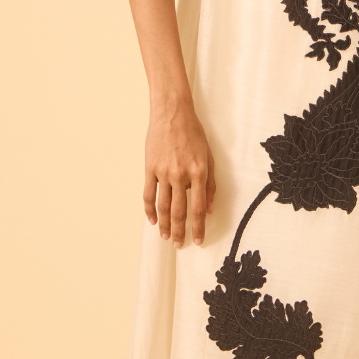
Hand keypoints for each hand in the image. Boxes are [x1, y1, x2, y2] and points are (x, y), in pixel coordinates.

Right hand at [144, 98, 215, 247]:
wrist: (173, 113)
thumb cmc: (194, 134)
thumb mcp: (209, 158)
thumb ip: (210, 184)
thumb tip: (210, 209)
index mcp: (198, 173)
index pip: (198, 208)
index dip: (198, 227)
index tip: (197, 240)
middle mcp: (180, 175)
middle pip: (178, 211)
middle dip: (179, 231)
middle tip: (179, 245)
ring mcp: (163, 172)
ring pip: (162, 206)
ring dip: (163, 224)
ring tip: (165, 237)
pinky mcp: (150, 168)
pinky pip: (148, 194)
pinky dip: (149, 209)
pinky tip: (152, 220)